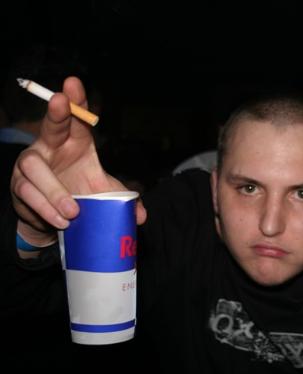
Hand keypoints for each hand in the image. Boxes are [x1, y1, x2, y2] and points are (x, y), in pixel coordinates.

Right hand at [11, 77, 145, 244]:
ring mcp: (32, 164)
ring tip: (73, 212)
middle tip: (60, 100)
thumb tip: (142, 215)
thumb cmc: (80, 194)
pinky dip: (46, 208)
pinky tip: (60, 220)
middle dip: (57, 112)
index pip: (77, 119)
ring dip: (55, 191)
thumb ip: (122, 200)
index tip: (74, 82)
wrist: (56, 220)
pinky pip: (29, 193)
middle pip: (51, 126)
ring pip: (36, 168)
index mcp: (75, 142)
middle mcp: (50, 147)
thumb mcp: (104, 195)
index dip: (76, 100)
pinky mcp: (20, 185)